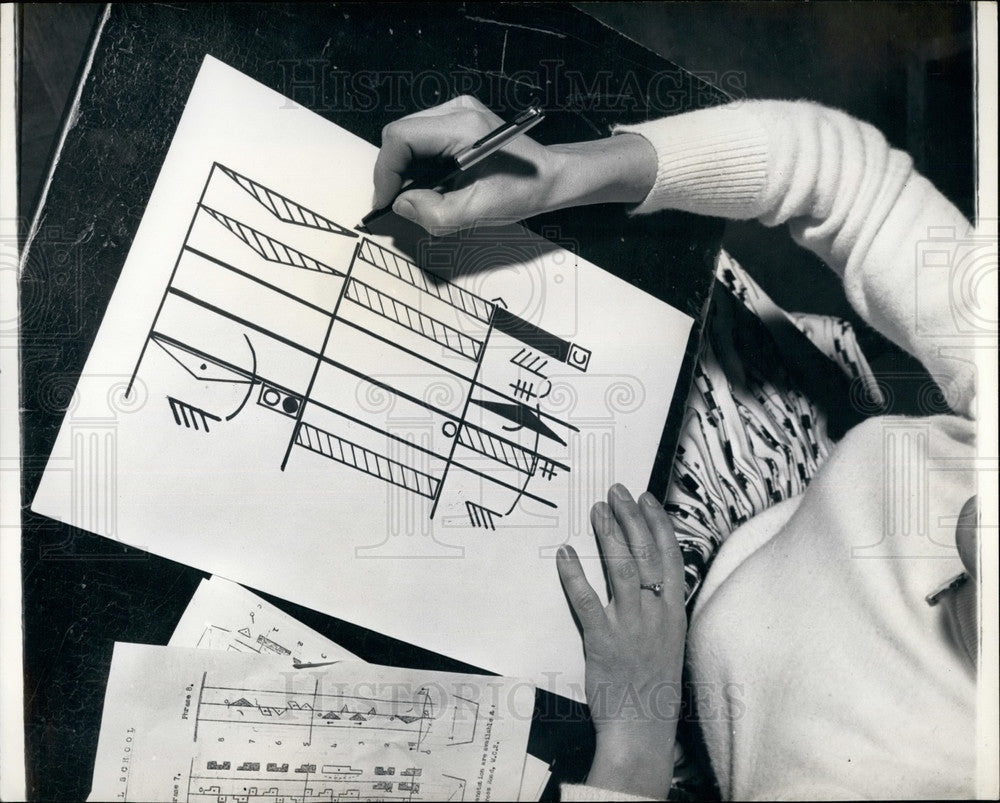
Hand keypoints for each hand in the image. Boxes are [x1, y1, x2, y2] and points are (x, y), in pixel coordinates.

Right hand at [372, 95, 557, 233]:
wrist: (550, 176)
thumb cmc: (523, 190)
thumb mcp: (479, 212)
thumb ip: (435, 213)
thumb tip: (402, 205)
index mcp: (463, 127)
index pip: (401, 137)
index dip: (386, 172)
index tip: (386, 201)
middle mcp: (457, 111)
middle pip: (400, 135)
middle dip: (394, 172)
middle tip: (402, 203)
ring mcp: (457, 112)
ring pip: (408, 137)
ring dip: (407, 169)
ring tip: (422, 196)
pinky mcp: (458, 120)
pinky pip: (422, 139)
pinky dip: (419, 164)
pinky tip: (434, 184)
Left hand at [557, 484, 685, 799]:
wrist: (643, 729)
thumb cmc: (654, 687)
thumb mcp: (669, 642)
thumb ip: (661, 609)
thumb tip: (651, 579)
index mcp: (674, 613)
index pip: (670, 557)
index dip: (658, 524)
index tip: (647, 499)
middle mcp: (656, 614)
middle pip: (646, 554)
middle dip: (631, 518)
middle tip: (616, 492)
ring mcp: (631, 625)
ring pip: (622, 569)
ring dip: (609, 536)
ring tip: (597, 510)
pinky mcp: (603, 640)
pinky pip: (586, 600)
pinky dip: (574, 575)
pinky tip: (565, 553)